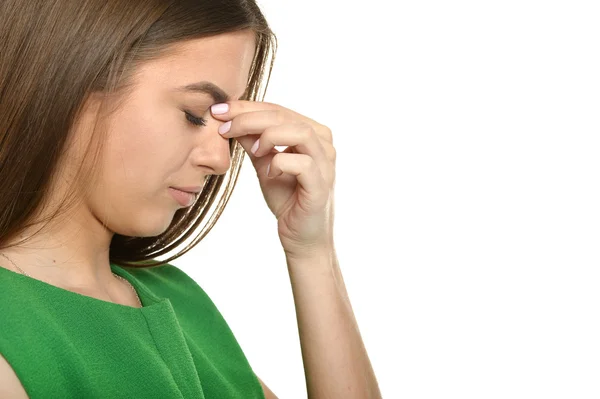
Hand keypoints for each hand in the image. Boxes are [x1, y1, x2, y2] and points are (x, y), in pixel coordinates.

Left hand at [211, 101, 335, 257]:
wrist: (301, 237)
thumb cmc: (287, 199)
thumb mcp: (264, 164)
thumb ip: (252, 142)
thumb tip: (228, 119)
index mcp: (312, 133)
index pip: (278, 110)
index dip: (247, 107)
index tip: (218, 110)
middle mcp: (323, 144)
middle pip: (285, 116)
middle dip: (249, 118)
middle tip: (223, 126)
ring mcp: (326, 164)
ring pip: (299, 132)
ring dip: (267, 136)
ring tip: (251, 150)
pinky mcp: (321, 185)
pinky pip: (302, 163)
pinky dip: (280, 163)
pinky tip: (269, 173)